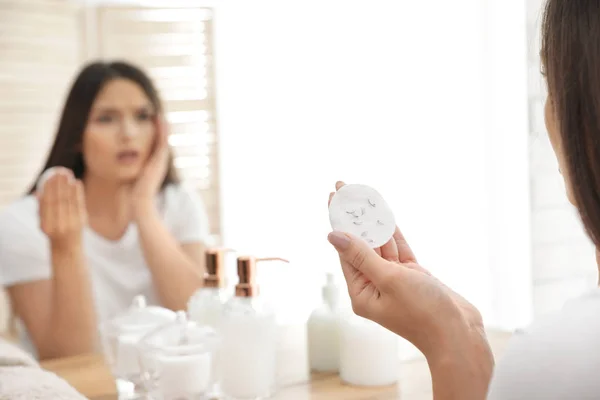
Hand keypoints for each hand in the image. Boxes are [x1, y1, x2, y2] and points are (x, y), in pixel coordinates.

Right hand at [37, 168, 86, 249]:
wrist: (67, 248)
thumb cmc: (53, 233)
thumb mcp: (43, 223)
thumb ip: (41, 209)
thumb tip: (37, 193)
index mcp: (46, 225)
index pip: (47, 204)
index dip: (48, 189)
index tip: (48, 177)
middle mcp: (59, 225)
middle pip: (59, 200)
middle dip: (59, 184)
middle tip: (59, 171)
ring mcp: (72, 224)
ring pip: (69, 201)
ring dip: (68, 185)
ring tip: (67, 173)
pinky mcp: (82, 222)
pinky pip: (79, 204)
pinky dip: (78, 192)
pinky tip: (76, 182)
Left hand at [131, 115, 169, 209]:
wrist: (138, 198)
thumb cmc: (131, 191)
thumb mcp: (128, 176)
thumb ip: (126, 170)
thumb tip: (116, 166)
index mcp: (152, 165)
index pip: (153, 147)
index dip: (152, 136)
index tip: (148, 125)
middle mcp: (158, 162)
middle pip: (160, 141)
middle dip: (159, 129)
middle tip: (156, 116)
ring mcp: (161, 160)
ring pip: (163, 139)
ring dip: (162, 126)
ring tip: (159, 115)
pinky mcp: (161, 158)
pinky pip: (163, 140)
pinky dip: (162, 129)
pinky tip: (159, 119)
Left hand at [327, 181, 486, 357]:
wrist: (459, 336)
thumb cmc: (423, 313)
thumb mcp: (389, 279)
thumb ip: (362, 255)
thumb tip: (334, 235)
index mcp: (361, 292)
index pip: (346, 249)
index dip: (340, 221)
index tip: (334, 197)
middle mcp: (374, 285)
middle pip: (361, 244)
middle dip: (354, 217)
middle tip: (345, 188)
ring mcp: (393, 280)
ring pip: (381, 244)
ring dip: (374, 221)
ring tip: (363, 196)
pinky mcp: (412, 277)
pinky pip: (398, 250)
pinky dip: (393, 232)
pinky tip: (384, 214)